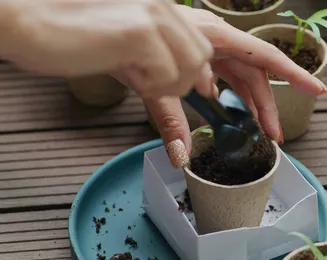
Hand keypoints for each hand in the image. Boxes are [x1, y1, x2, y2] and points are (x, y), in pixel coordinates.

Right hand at [0, 0, 214, 97]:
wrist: (30, 23)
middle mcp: (162, 7)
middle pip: (202, 58)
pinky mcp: (140, 34)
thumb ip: (165, 55)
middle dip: (182, 81)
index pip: (203, 44)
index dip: (200, 73)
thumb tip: (202, 82)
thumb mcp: (130, 43)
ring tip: (135, 76)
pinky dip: (148, 85)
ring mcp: (154, 18)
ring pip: (190, 69)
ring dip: (165, 85)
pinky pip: (167, 76)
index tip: (198, 89)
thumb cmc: (72, 36)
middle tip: (149, 82)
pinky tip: (124, 71)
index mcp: (161, 7)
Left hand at [146, 5, 326, 167]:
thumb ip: (170, 121)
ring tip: (258, 130)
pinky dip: (231, 95)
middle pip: (255, 74)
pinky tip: (229, 111)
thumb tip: (181, 156)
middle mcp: (217, 39)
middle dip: (267, 106)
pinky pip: (226, 75)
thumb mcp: (151, 87)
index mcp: (213, 37)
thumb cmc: (131, 44)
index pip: (264, 57)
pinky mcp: (201, 53)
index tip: (316, 89)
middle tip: (273, 135)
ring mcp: (210, 46)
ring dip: (251, 104)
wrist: (110, 29)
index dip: (293, 74)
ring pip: (242, 77)